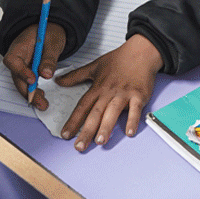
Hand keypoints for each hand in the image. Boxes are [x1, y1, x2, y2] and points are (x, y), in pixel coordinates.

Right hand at [3, 21, 66, 110]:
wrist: (50, 27)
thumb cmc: (49, 31)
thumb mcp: (53, 41)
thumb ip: (49, 58)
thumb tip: (46, 74)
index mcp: (19, 46)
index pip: (13, 60)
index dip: (21, 72)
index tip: (32, 80)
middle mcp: (17, 57)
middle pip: (16, 76)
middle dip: (26, 90)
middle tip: (39, 101)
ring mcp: (21, 64)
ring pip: (21, 81)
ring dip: (30, 94)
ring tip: (42, 104)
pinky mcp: (27, 70)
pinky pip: (27, 81)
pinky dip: (33, 90)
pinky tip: (41, 98)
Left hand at [56, 34, 162, 150]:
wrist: (141, 51)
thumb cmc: (119, 59)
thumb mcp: (94, 66)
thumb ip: (76, 76)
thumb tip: (58, 81)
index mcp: (98, 87)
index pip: (82, 107)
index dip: (73, 121)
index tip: (66, 134)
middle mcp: (109, 92)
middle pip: (95, 114)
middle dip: (86, 131)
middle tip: (79, 146)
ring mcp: (124, 94)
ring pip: (113, 113)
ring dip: (106, 127)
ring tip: (100, 141)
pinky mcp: (139, 95)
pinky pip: (135, 110)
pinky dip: (133, 120)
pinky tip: (129, 132)